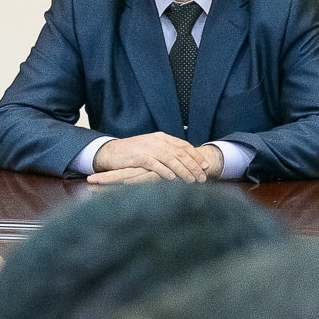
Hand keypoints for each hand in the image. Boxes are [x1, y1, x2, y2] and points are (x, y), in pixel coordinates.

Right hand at [89, 133, 208, 182]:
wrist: (111, 152)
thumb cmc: (133, 153)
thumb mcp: (152, 148)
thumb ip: (166, 152)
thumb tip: (183, 162)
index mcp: (162, 138)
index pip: (184, 146)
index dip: (196, 156)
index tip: (206, 166)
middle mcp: (157, 141)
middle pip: (180, 153)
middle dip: (193, 166)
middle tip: (202, 177)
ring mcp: (148, 148)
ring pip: (170, 159)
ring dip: (183, 170)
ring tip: (192, 180)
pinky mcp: (139, 157)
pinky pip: (155, 164)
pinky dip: (164, 171)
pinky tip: (173, 179)